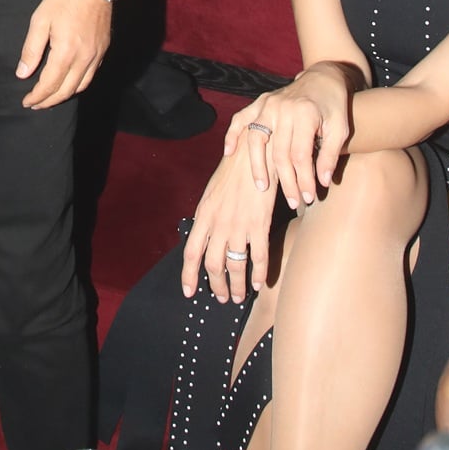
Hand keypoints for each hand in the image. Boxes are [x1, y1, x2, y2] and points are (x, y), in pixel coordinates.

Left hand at [16, 0, 111, 108]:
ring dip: (64, 95)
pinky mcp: (103, 49)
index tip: (26, 102)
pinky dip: (78, 84)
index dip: (37, 97)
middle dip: (49, 101)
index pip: (49, 84)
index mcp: (65, 52)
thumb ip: (31, 49)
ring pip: (81, 86)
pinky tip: (69, 81)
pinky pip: (91, 75)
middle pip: (66, 91)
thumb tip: (22, 73)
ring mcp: (96, 55)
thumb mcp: (40, 20)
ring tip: (50, 97)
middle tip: (35, 104)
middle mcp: (84, 58)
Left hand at [181, 146, 277, 302]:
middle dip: (217, 286)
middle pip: (213, 265)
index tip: (189, 292)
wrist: (256, 151)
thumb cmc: (235, 170)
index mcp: (204, 215)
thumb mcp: (213, 192)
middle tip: (223, 298)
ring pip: (235, 266)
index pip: (191, 252)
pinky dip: (259, 274)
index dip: (189, 275)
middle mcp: (218, 224)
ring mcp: (239, 226)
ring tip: (240, 297)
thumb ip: (208, 215)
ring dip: (237, 286)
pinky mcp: (259, 224)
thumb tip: (204, 234)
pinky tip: (259, 284)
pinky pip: (258, 257)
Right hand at [223, 64, 352, 210]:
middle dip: (286, 181)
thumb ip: (331, 155)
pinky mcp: (260, 102)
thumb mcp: (340, 129)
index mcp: (305, 114)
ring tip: (262, 188)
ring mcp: (268, 103)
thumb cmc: (334, 107)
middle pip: (279, 153)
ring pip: (256, 139)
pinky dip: (233, 135)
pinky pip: (241, 118)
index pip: (300, 155)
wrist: (323, 78)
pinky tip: (229, 153)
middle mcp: (283, 108)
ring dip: (257, 165)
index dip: (304, 179)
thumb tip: (322, 183)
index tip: (309, 197)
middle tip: (293, 202)